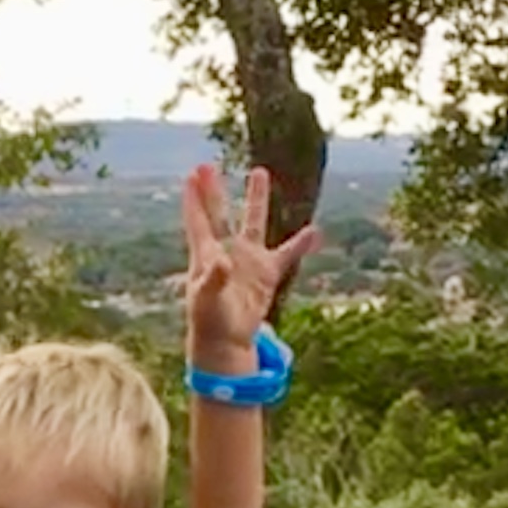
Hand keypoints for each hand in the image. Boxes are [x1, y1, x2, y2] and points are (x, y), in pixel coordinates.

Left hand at [182, 159, 315, 371]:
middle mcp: (226, 251)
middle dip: (216, 190)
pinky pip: (288, 253)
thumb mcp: (206, 301)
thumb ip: (213, 279)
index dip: (195, 198)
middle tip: (208, 165)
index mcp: (205, 255)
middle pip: (221, 213)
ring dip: (256, 199)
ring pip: (254, 222)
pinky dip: (302, 243)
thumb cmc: (209, 322)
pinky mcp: (267, 273)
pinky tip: (315, 231)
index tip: (192, 174)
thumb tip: (223, 261)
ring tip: (259, 171)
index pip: (199, 220)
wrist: (226, 342)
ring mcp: (247, 259)